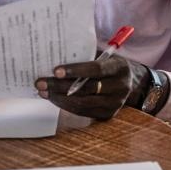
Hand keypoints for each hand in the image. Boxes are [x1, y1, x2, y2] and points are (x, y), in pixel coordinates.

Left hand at [35, 55, 150, 120]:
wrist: (129, 81)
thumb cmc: (108, 64)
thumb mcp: (104, 55)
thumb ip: (86, 56)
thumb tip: (55, 55)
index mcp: (119, 68)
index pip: (96, 70)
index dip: (75, 70)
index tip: (56, 71)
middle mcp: (120, 87)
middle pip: (86, 89)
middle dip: (60, 86)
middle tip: (41, 82)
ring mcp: (115, 104)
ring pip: (83, 103)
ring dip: (60, 98)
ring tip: (44, 91)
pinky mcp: (108, 114)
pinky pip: (84, 112)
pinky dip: (67, 105)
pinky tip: (54, 98)